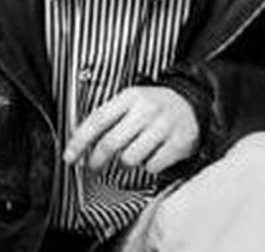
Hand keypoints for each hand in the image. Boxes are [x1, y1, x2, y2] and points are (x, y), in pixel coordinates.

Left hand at [64, 86, 198, 174]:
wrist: (194, 103)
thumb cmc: (156, 106)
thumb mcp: (131, 101)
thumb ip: (107, 117)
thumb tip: (79, 142)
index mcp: (131, 97)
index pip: (98, 120)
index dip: (79, 142)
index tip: (69, 157)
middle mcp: (147, 110)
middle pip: (111, 143)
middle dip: (97, 160)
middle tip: (93, 167)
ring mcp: (164, 126)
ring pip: (130, 158)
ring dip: (125, 163)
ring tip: (130, 157)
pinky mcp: (179, 143)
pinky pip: (152, 165)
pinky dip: (149, 165)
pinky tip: (152, 156)